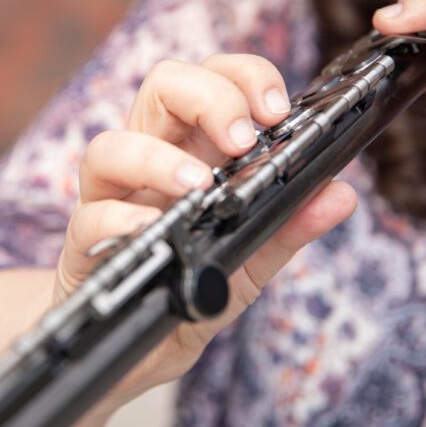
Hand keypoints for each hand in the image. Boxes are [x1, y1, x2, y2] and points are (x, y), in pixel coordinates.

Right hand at [54, 54, 356, 403]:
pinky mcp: (85, 245)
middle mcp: (149, 159)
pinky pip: (91, 217)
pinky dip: (119, 218)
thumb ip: (289, 225)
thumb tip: (340, 195)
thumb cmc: (192, 284)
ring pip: (109, 145)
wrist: (142, 349)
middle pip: (162, 87)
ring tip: (198, 185)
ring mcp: (112, 198)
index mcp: (193, 147)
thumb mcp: (249, 255)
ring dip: (157, 158)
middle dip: (206, 97)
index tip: (278, 110)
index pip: (213, 78)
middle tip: (241, 139)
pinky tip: (149, 229)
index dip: (244, 77)